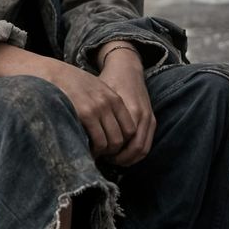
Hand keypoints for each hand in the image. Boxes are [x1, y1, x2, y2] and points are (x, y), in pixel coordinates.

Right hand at [30, 55, 134, 159]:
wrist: (51, 72)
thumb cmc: (69, 83)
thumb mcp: (94, 89)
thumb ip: (105, 104)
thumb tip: (109, 126)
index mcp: (114, 98)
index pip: (130, 129)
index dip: (121, 142)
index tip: (109, 147)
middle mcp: (109, 103)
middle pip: (122, 138)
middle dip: (112, 151)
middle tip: (99, 154)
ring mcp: (98, 109)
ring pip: (111, 142)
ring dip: (102, 152)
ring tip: (90, 153)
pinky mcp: (85, 114)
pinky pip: (98, 142)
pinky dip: (93, 151)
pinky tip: (84, 149)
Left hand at [97, 43, 155, 166]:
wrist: (126, 68)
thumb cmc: (108, 80)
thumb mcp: (98, 94)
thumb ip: (92, 113)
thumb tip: (77, 135)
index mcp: (127, 108)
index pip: (120, 140)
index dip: (107, 151)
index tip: (94, 154)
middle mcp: (141, 114)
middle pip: (133, 149)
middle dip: (119, 159)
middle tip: (103, 160)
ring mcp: (148, 117)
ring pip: (142, 149)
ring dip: (128, 158)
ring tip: (111, 159)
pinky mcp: (151, 119)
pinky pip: (147, 144)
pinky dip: (135, 152)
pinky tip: (121, 153)